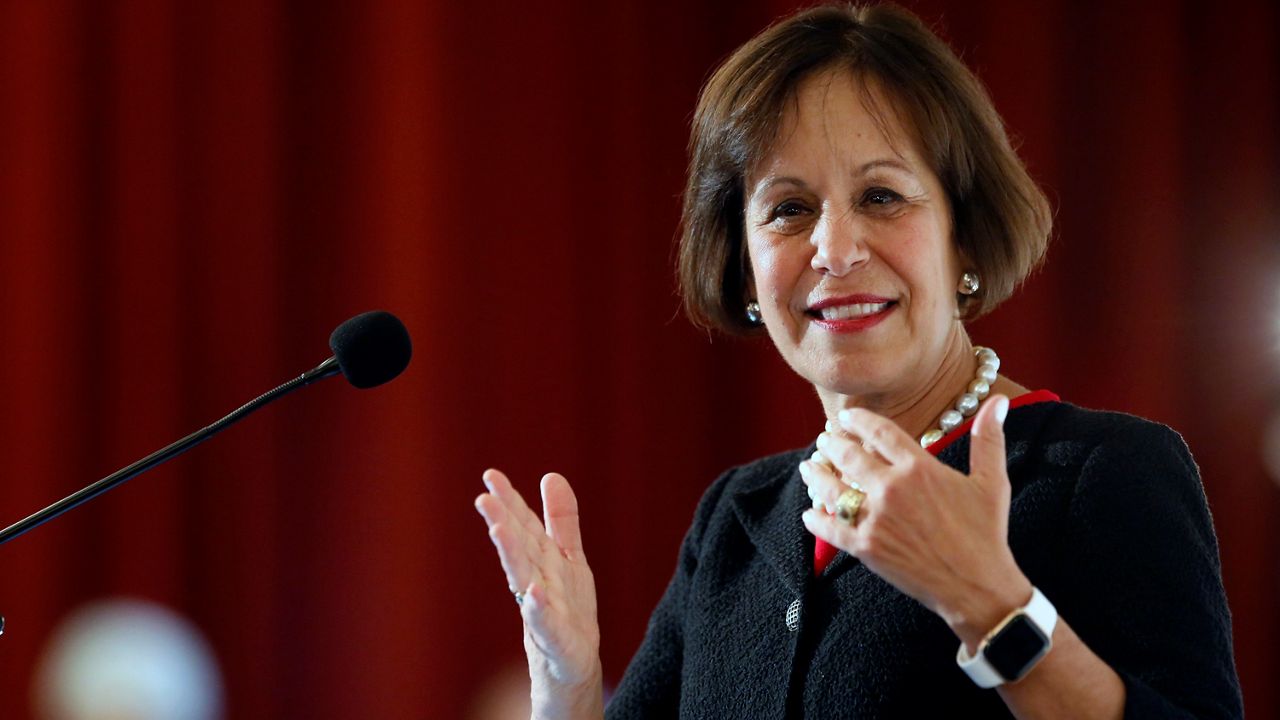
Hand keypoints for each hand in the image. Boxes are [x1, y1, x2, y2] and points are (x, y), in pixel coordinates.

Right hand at [475, 470, 603, 719]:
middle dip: (503, 522)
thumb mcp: (569, 558)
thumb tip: (551, 475)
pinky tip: (534, 592)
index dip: (510, 500)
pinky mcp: (556, 640)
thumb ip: (561, 520)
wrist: (574, 665)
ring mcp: (543, 611)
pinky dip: (539, 609)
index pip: (524, 526)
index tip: (491, 475)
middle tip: (484, 497)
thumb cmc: (568, 610)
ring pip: (525, 579)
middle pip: (520, 549)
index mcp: (542, 561)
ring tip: (499, 529)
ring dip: (511, 556)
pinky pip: (547, 623)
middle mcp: (537, 582)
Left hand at [800, 396, 1032, 648]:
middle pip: (848, 456)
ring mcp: (875, 519)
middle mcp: (891, 489)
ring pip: (831, 488)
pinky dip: (815, 519)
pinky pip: (829, 528)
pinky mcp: (865, 547)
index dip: (858, 420)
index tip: (846, 416)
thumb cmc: (986, 534)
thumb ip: (988, 439)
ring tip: (809, 467)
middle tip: (824, 440)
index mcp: (919, 468)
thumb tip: (999, 400)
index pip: (878, 432)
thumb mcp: (992, 482)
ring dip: (816, 475)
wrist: (977, 586)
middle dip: (832, 445)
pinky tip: (809, 512)